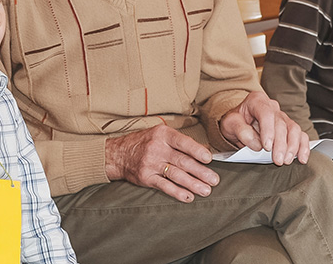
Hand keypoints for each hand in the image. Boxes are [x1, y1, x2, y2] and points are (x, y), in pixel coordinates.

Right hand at [104, 125, 218, 202]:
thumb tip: (204, 150)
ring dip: (193, 184)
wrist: (118, 154)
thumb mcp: (160, 134)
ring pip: (176, 175)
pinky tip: (188, 197)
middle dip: (201, 172)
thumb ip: (180, 142)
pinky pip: (164, 186)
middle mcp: (157, 148)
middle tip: (214, 180)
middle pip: (182, 161)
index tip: (209, 159)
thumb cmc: (144, 142)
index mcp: (163, 135)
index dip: (197, 151)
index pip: (183, 143)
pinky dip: (177, 192)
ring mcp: (151, 164)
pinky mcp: (146, 178)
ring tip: (206, 190)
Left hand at [219, 91, 309, 165]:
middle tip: (277, 159)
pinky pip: (300, 135)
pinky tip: (301, 158)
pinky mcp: (289, 127)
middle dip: (280, 144)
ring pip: (293, 129)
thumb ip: (241, 131)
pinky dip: (303, 146)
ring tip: (286, 160)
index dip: (268, 130)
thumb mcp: (230, 123)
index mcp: (257, 100)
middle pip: (281, 123)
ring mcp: (282, 117)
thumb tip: (256, 144)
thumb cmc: (235, 121)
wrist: (238, 124)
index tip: (266, 146)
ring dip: (292, 146)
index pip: (266, 113)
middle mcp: (272, 107)